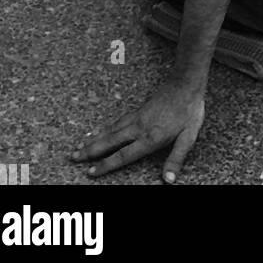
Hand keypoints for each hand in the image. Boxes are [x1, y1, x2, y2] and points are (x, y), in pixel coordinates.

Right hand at [71, 79, 205, 182]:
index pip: (124, 155)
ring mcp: (137, 117)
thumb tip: (168, 180)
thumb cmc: (189, 110)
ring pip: (111, 130)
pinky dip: (106, 128)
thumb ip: (176, 158)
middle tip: (73, 157)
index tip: (91, 171)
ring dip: (95, 139)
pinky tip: (101, 131)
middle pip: (110, 141)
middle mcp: (139, 127)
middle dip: (91, 151)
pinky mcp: (139, 109)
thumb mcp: (188, 137)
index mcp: (150, 137)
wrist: (186, 82)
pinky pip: (117, 121)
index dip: (107, 164)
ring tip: (80, 146)